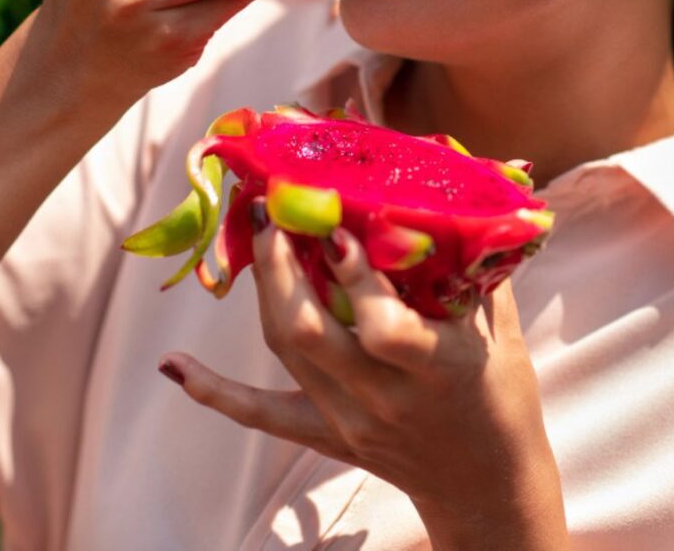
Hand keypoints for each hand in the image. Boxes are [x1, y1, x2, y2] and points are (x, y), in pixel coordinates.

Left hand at [160, 225, 569, 550]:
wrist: (486, 482)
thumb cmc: (501, 392)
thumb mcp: (499, 330)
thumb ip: (471, 267)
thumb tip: (447, 191)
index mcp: (436, 370)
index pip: (383, 328)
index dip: (355, 278)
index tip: (333, 228)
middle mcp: (384, 399)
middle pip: (313, 334)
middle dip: (283, 268)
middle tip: (274, 213)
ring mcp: (348, 420)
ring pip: (287, 353)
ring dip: (264, 291)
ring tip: (259, 236)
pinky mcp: (326, 434)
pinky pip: (262, 415)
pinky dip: (214, 391)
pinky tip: (173, 365)